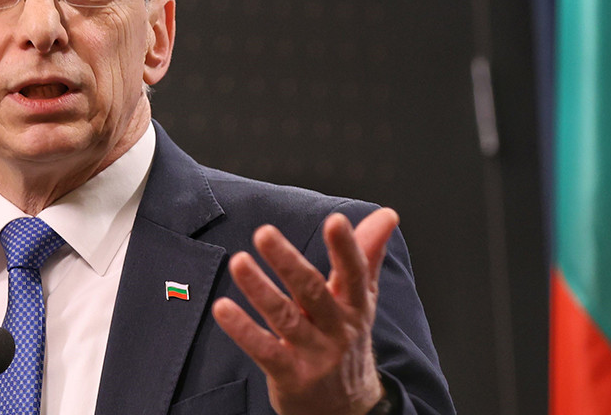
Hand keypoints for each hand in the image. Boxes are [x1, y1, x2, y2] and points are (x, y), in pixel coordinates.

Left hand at [212, 208, 398, 414]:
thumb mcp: (362, 300)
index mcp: (355, 306)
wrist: (346, 409)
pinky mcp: (291, 375)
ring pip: (285, 318)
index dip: (346, 247)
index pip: (354, 272)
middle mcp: (336, 329)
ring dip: (259, 289)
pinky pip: (264, 350)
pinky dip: (243, 329)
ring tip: (238, 262)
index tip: (336, 221)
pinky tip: (223, 308)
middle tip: (263, 233)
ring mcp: (314, 354)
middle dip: (288, 262)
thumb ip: (368, 254)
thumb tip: (387, 215)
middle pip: (313, 291)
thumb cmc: (347, 341)